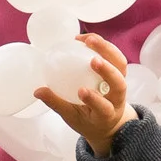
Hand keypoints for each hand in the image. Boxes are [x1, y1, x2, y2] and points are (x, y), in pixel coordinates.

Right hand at [35, 34, 132, 156]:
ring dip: (108, 50)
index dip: (95, 99)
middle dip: (108, 71)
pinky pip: (115, 56)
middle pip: (119, 84)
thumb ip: (57, 103)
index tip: (80, 91)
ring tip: (89, 39)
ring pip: (121, 66)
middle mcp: (117, 99)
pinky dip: (104, 46)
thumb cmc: (88, 120)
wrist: (107, 121)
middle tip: (93, 60)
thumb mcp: (72, 117)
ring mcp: (120, 84)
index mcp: (106, 115)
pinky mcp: (120, 72)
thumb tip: (38, 91)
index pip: (104, 108)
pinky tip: (87, 38)